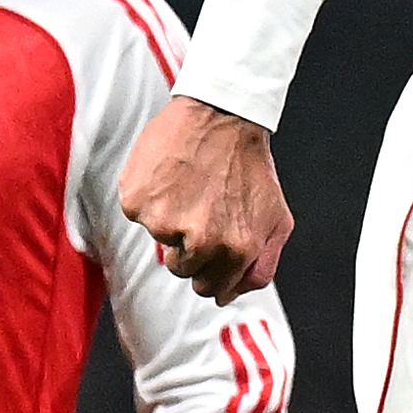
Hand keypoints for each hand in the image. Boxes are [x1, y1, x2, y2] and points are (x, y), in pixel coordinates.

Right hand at [116, 96, 291, 298]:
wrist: (222, 115)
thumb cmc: (251, 166)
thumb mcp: (276, 219)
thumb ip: (260, 266)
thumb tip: (229, 297)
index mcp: (236, 250)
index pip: (209, 288)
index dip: (208, 267)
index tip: (209, 245)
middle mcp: (200, 242)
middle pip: (180, 269)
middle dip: (188, 246)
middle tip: (200, 209)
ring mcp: (165, 223)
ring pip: (159, 240)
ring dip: (170, 219)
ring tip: (188, 187)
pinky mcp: (138, 201)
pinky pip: (137, 213)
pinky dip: (149, 197)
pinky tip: (170, 175)